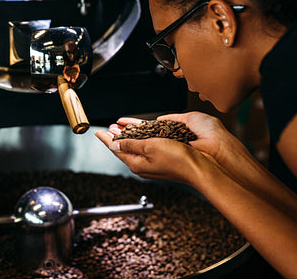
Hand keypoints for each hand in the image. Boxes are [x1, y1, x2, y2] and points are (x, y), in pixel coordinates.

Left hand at [106, 112, 237, 164]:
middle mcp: (142, 165)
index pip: (116, 149)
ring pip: (135, 148)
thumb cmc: (177, 159)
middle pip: (124, 149)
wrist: (199, 169)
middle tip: (108, 128)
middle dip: (115, 137)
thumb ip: (131, 144)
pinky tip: (141, 136)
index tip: (97, 132)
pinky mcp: (162, 161)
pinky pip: (145, 149)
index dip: (106, 139)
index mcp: (136, 163)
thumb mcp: (150, 147)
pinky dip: (140, 140)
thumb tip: (114, 143)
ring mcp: (152, 164)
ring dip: (127, 138)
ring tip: (120, 129)